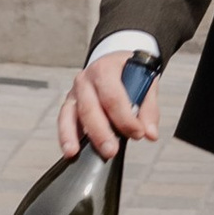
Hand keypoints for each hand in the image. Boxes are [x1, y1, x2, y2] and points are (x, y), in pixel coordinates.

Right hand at [57, 50, 158, 164]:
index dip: (125, 118)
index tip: (138, 133)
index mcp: (106, 69)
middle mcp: (86, 79)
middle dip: (100, 132)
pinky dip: (65, 135)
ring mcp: (75, 92)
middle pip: (89, 107)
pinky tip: (70, 150)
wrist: (116, 62)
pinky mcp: (69, 104)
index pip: (113, 96)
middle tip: (111, 150)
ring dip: (72, 135)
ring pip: (69, 114)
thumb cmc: (129, 73)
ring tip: (74, 152)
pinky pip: (64, 120)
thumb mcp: (146, 83)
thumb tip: (150, 133)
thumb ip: (149, 109)